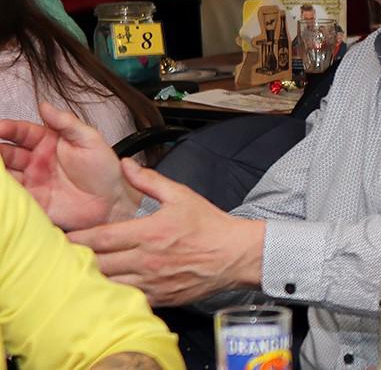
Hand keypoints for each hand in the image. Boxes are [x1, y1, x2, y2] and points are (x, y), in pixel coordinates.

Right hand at [0, 102, 137, 229]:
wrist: (114, 202)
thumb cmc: (105, 170)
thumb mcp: (90, 140)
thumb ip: (67, 122)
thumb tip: (45, 105)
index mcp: (48, 142)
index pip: (21, 132)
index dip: (8, 128)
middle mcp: (36, 161)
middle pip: (6, 153)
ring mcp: (32, 181)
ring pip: (5, 174)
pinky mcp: (32, 202)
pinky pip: (11, 196)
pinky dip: (2, 192)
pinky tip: (0, 188)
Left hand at [68, 159, 264, 305]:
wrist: (236, 255)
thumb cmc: (209, 225)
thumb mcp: (181, 195)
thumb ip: (149, 181)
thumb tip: (125, 164)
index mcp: (149, 232)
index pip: (101, 238)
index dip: (76, 239)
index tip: (62, 237)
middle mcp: (147, 260)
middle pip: (98, 264)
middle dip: (77, 260)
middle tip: (62, 256)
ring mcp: (152, 282)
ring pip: (108, 285)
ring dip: (92, 278)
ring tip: (79, 272)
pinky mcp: (159, 298)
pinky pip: (126, 299)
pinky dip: (112, 294)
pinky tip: (105, 287)